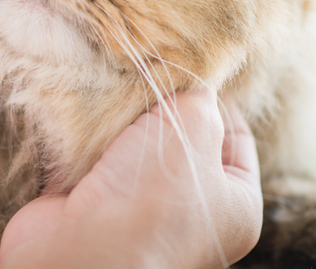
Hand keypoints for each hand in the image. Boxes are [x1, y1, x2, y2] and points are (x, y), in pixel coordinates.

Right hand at [0, 90, 261, 268]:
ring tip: (110, 85)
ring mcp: (137, 214)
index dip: (213, 95)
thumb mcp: (195, 127)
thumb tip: (187, 81)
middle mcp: (191, 215)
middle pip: (179, 138)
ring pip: (132, 146)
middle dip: (158, 104)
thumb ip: (198, 96)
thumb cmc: (153, 195)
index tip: (186, 65)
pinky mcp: (90, 208)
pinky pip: (91, 159)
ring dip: (118, 119)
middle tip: (143, 68)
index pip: (235, 136)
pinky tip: (80, 110)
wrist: (82, 253)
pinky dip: (83, 137)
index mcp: (235, 205)